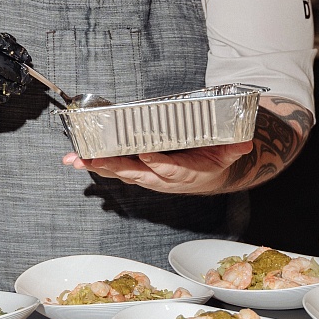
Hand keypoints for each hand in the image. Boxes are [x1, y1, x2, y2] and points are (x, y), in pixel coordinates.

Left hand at [62, 140, 254, 194]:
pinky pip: (115, 168)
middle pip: (134, 173)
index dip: (157, 163)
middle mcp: (161, 178)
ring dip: (96, 165)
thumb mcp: (228, 154)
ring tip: (74, 159)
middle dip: (111, 165)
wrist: (207, 177)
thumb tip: (245, 141)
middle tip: (89, 159)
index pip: (170, 169)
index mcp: (184, 174)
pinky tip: (77, 158)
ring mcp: (147, 176)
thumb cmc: (213, 160)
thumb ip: (234, 147)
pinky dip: (96, 164)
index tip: (144, 154)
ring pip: (119, 171)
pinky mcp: (137, 172)